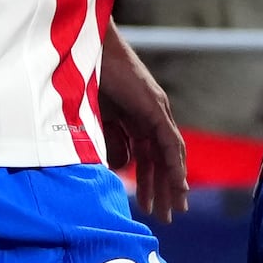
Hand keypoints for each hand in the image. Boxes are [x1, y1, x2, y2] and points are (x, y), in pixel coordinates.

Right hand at [101, 41, 189, 223]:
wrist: (83, 46)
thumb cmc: (83, 75)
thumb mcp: (96, 118)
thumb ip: (109, 141)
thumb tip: (122, 167)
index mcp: (136, 117)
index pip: (148, 156)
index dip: (149, 181)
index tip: (150, 206)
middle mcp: (152, 115)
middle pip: (163, 159)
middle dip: (164, 189)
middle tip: (169, 216)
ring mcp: (156, 110)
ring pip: (170, 155)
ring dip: (172, 183)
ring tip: (175, 209)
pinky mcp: (154, 106)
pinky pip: (169, 141)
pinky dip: (175, 164)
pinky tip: (179, 185)